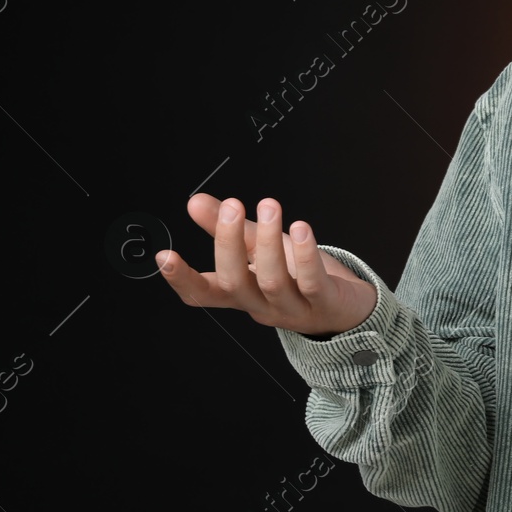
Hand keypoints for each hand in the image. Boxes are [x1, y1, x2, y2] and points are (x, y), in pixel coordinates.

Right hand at [155, 194, 378, 336]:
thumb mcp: (260, 248)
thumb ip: (228, 228)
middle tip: (230, 205)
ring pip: (271, 281)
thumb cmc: (299, 275)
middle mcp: (262, 305)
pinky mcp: (325, 303)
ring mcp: (293, 308)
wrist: (347, 306)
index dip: (182, 279)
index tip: (165, 255)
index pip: (203, 294)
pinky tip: (303, 228)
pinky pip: (311, 282)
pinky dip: (306, 254)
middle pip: (234, 283)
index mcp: (241, 293)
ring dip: (268, 241)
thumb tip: (195, 202)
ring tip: (269, 206)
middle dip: (228, 243)